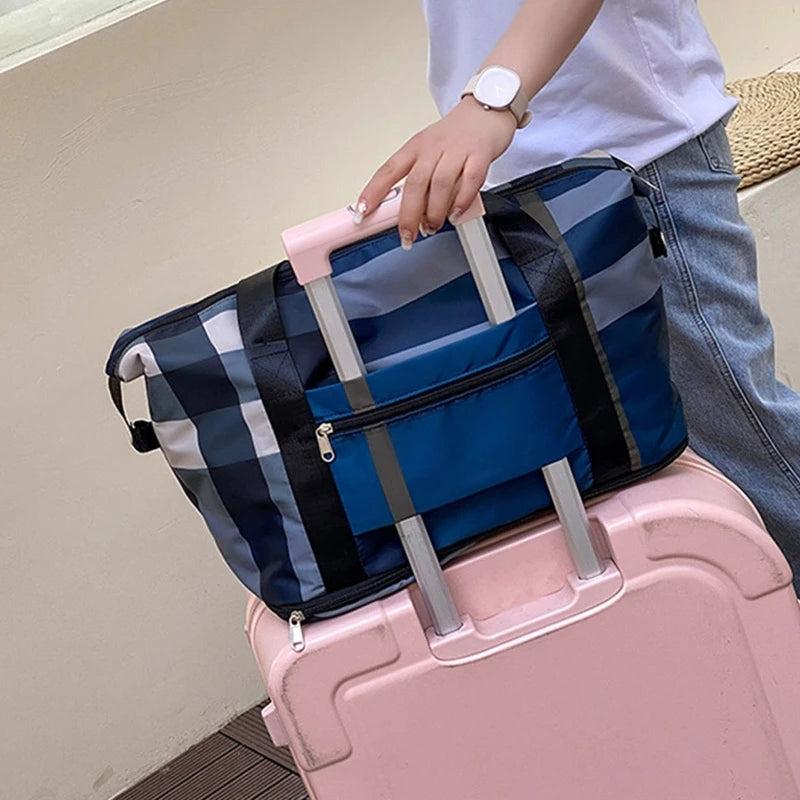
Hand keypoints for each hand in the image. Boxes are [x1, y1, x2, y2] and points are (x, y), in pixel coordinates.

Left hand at [355, 98, 516, 248]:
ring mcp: (457, 150)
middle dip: (409, 214)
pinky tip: (456, 213)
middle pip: (415, 183)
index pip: (388, 170)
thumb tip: (410, 213)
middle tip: (407, 235)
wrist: (487, 108)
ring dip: (434, 211)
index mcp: (416, 147)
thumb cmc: (456, 135)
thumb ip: (420, 180)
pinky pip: (470, 180)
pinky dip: (462, 201)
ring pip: (440, 184)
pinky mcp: (480, 154)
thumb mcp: (429, 150)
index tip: (362, 212)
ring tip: (432, 226)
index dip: (373, 192)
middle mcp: (433, 148)